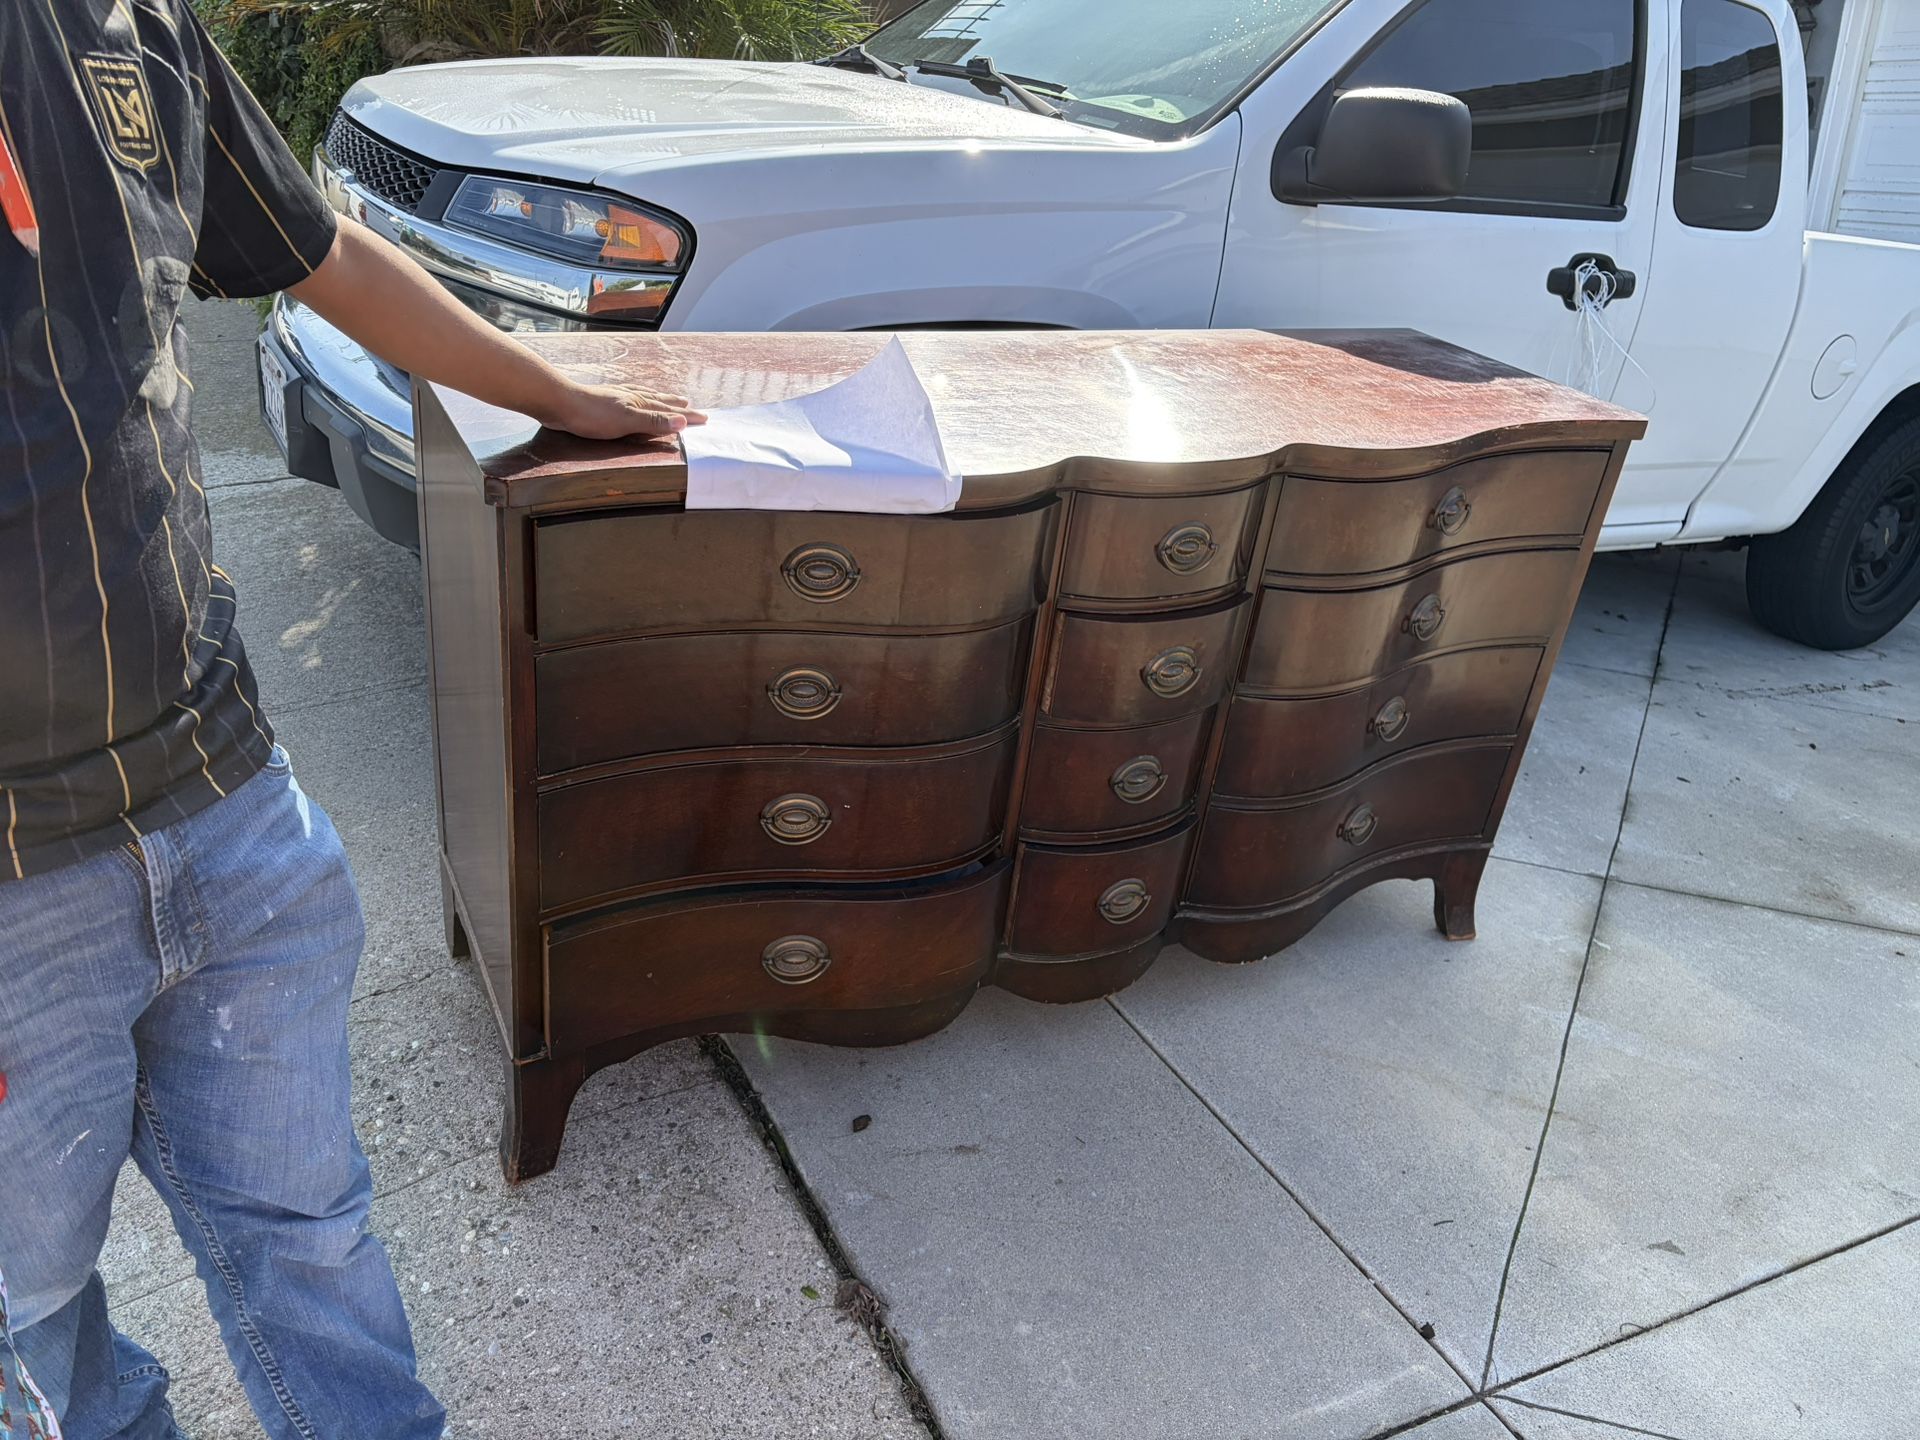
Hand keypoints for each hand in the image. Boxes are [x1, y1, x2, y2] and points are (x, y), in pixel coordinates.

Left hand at [540, 380, 707, 439]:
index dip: (687, 416)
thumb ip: (654, 421)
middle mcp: (631, 397)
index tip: (704, 418)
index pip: (669, 411)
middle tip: (690, 406)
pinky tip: (634, 398)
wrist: (561, 402)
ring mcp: (618, 397)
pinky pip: (631, 398)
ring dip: (660, 400)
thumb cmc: (593, 415)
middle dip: (676, 406)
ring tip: (669, 400)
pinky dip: (640, 398)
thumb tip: (682, 421)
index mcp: (640, 403)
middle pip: (660, 401)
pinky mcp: (605, 401)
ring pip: (646, 397)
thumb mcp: (628, 421)